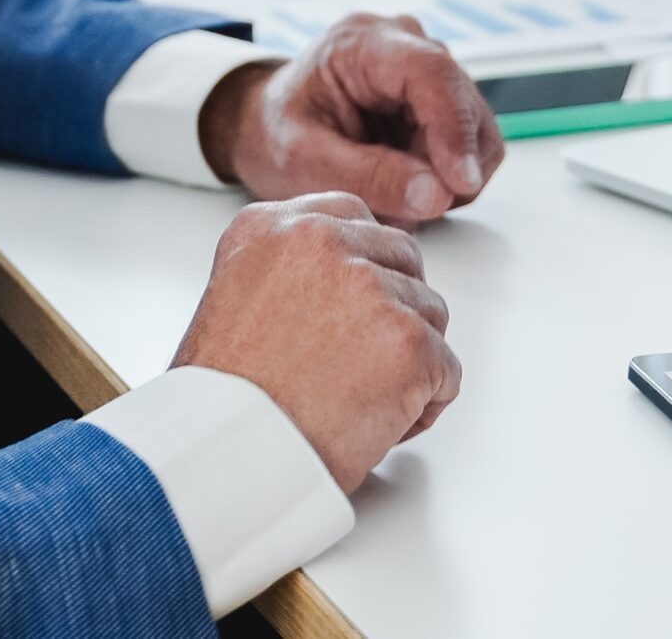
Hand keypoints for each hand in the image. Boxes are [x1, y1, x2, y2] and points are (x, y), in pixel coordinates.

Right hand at [173, 192, 460, 490]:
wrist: (230, 455)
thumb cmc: (223, 401)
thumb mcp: (233, 299)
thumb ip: (289, 271)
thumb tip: (338, 282)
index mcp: (270, 226)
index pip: (352, 217)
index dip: (363, 267)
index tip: (351, 306)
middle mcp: (320, 241)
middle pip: (401, 258)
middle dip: (393, 310)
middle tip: (357, 363)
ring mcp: (370, 287)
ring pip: (430, 315)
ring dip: (408, 360)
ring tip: (357, 401)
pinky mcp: (409, 341)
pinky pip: (447, 372)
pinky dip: (424, 406)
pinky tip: (378, 424)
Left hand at [199, 13, 502, 225]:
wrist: (265, 125)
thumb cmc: (274, 135)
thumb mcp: (304, 161)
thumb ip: (368, 177)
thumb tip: (438, 195)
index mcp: (362, 44)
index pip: (432, 73)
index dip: (455, 129)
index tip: (459, 184)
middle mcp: (404, 42)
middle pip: (464, 102)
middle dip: (445, 165)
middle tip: (402, 206)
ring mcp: (425, 66)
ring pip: (475, 128)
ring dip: (446, 175)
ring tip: (393, 195)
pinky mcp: (437, 96)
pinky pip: (468, 142)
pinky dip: (445, 174)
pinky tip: (403, 183)